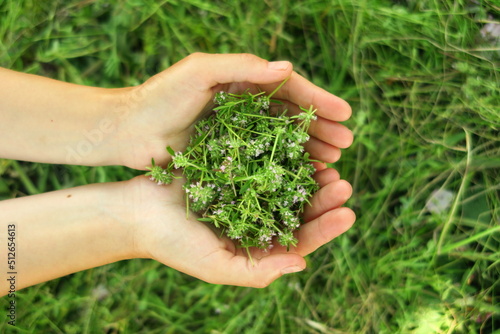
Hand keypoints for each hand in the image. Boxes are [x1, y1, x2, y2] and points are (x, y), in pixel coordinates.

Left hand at [114, 53, 352, 169]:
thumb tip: (288, 69)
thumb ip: (241, 67)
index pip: (289, 89)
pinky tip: (303, 177)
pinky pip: (265, 159)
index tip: (346, 114)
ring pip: (283, 139)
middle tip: (346, 145)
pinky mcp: (229, 155)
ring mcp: (239, 132)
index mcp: (242, 81)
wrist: (128, 130)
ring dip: (310, 149)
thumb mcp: (199, 72)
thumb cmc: (160, 97)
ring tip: (333, 162)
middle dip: (321, 128)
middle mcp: (245, 105)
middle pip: (292, 115)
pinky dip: (286, 166)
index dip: (319, 100)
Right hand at [127, 169, 353, 287]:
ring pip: (286, 184)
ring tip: (327, 162)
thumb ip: (258, 271)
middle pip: (299, 211)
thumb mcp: (215, 266)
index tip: (348, 212)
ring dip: (308, 174)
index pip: (300, 241)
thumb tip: (303, 265)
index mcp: (256, 247)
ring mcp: (246, 194)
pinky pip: (264, 162)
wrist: (136, 211)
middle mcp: (256, 221)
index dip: (326, 228)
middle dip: (323, 199)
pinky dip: (282, 155)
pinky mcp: (234, 170)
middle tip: (343, 182)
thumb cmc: (172, 243)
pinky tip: (296, 144)